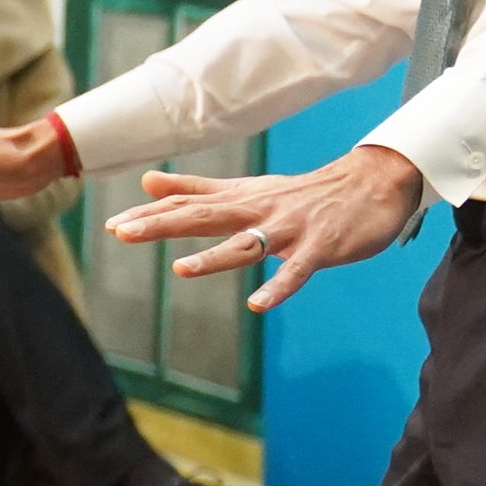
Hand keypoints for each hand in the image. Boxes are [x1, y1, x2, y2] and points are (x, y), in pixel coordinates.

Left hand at [106, 146, 426, 311]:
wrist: (373, 183)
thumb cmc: (305, 193)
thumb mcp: (247, 189)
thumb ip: (196, 190)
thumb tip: (147, 181)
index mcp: (240, 200)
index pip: (188, 206)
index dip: (150, 215)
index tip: (112, 226)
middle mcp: (259, 211)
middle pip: (204, 217)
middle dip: (162, 225)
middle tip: (123, 232)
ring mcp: (289, 229)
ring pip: (247, 243)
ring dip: (215, 257)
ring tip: (181, 269)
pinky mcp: (320, 248)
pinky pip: (297, 271)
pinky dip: (279, 287)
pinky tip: (259, 305)